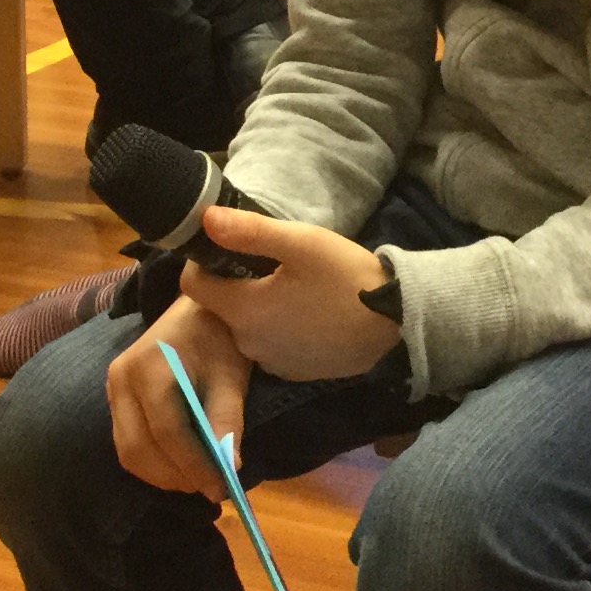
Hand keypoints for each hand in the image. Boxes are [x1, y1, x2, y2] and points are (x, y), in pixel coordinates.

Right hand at [106, 298, 252, 499]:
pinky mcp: (114, 398)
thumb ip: (227, 420)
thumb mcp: (231, 377)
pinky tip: (179, 466)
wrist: (195, 310)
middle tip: (210, 489)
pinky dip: (152, 463)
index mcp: (150, 366)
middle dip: (176, 476)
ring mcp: (112, 388)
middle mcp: (121, 378)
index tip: (221, 487)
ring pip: (128, 452)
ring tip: (197, 480)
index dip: (193, 465)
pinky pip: (126, 443)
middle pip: (139, 447)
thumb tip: (230, 467)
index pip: (168, 430)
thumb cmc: (218, 338)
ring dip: (162, 475)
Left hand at [179, 209, 404, 384]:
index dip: (203, 262)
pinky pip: (268, 345)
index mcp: (244, 311)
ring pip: (244, 327)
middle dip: (233, 283)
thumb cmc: (348, 277)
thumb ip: (249, 231)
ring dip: (256, 306)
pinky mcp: (292, 373)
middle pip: (219, 307)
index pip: (192, 286)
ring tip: (289, 286)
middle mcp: (248, 344)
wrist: (398, 323)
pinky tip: (304, 312)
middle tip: (267, 263)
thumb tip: (205, 218)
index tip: (229, 248)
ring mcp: (271, 363)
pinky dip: (276, 328)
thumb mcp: (301, 243)